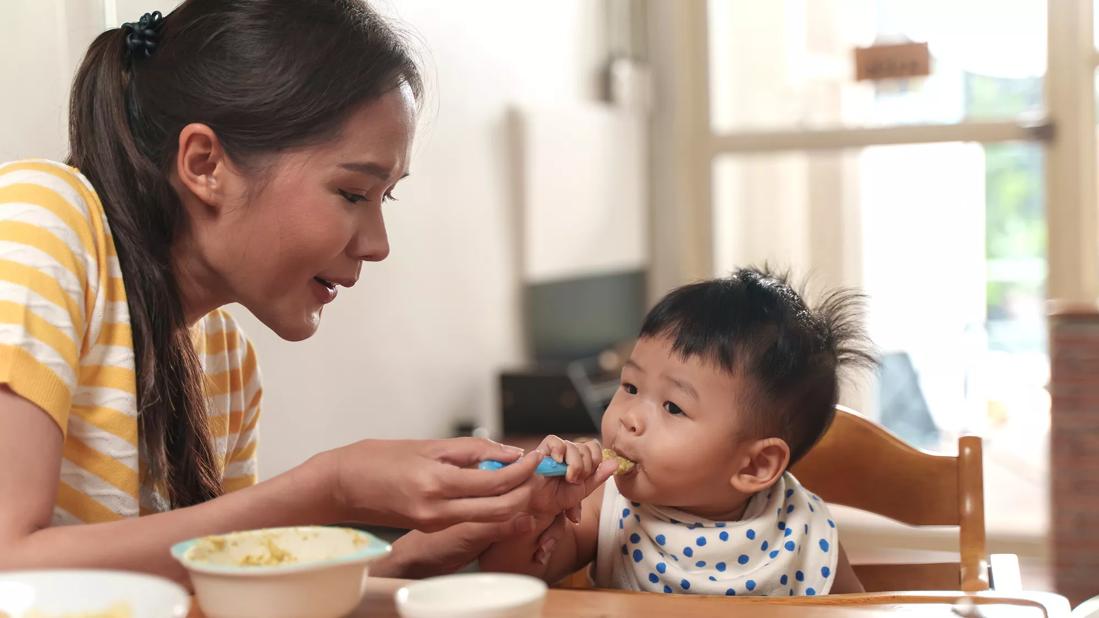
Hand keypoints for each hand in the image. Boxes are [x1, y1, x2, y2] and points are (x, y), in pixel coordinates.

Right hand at [322, 437, 543, 530]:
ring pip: (490, 516)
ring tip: (524, 477)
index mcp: (438, 484)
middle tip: (539, 471)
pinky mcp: (432, 527)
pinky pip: (471, 517)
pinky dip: (491, 503)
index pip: (497, 482)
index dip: (524, 471)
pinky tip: (497, 486)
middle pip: (501, 509)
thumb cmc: (377, 459)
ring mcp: (435, 523)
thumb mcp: (427, 446)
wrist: (340, 486)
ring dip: (513, 499)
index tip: (538, 456)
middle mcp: (439, 511)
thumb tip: (509, 453)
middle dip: (527, 491)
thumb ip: (471, 451)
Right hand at [527, 435, 615, 523]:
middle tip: (575, 480)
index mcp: (579, 459)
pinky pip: (554, 440)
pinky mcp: (541, 449)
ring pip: (573, 445)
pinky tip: (558, 463)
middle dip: (584, 467)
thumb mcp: (582, 490)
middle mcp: (568, 452)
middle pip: (586, 447)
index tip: (587, 477)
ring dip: (574, 464)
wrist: (538, 506)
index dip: (595, 461)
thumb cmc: (557, 498)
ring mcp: (555, 450)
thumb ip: (598, 476)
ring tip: (567, 477)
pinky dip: (559, 450)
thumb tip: (615, 463)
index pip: (594, 448)